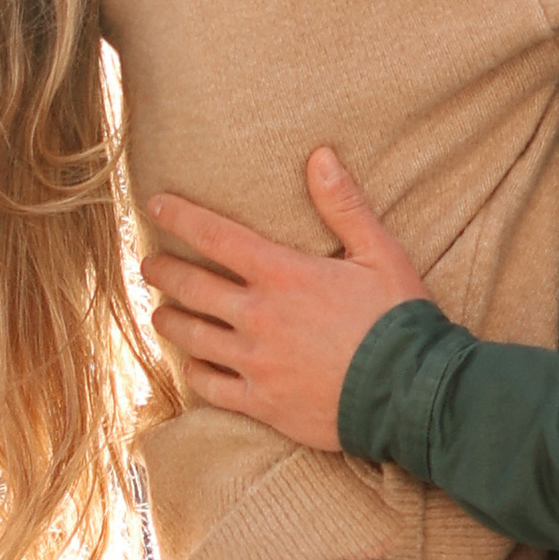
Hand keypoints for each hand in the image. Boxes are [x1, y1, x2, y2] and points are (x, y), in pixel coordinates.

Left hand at [142, 153, 432, 453]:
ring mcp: (256, 363)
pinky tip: (191, 365)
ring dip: (170, 320)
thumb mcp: (379, 252)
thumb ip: (343, 204)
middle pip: (192, 287)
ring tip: (160, 312)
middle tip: (148, 264)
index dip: (180, 217)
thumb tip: (320, 156)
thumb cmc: (398, 319)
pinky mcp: (262, 403)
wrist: (410, 393)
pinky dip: (195, 372)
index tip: (154, 205)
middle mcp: (259, 316)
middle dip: (163, 271)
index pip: (215, 236)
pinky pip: (212, 387)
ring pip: (193, 337)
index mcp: (283, 274)